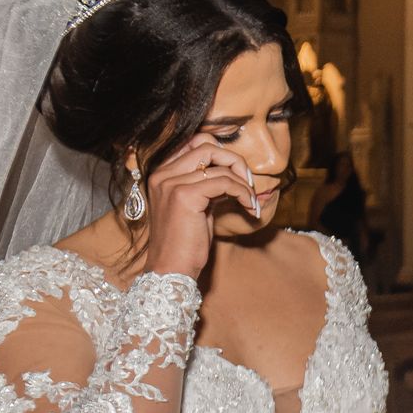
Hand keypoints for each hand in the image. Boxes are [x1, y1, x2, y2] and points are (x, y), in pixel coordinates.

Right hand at [142, 135, 258, 277]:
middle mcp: (162, 174)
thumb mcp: (197, 206)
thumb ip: (207, 185)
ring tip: (250, 201)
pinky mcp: (184, 195)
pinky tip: (249, 208)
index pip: (196, 144)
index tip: (239, 177)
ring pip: (219, 165)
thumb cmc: (186, 242)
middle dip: (235, 162)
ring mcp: (171, 183)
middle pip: (207, 146)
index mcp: (162, 173)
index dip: (223, 155)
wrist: (172, 269)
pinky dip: (242, 192)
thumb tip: (233, 172)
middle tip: (249, 185)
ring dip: (243, 182)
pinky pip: (224, 181)